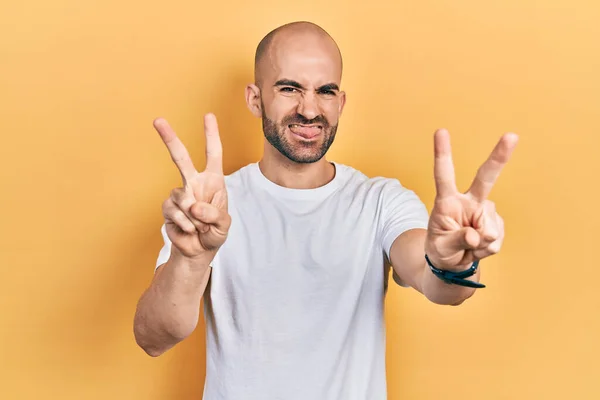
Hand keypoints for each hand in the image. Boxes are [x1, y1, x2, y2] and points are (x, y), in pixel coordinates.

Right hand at [154, 113, 230, 258]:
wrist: (198, 251)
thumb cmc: (215, 232)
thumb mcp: (224, 225)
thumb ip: (214, 214)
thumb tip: (193, 205)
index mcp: (213, 181)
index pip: (213, 154)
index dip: (211, 135)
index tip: (208, 115)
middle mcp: (194, 183)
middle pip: (180, 158)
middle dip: (169, 138)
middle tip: (157, 120)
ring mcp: (179, 194)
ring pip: (182, 197)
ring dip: (195, 217)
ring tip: (200, 226)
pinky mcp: (168, 208)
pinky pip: (175, 212)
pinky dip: (185, 224)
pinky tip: (190, 230)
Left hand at [424, 129, 517, 270]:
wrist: (452, 264)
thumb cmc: (440, 250)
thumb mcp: (440, 248)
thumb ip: (457, 240)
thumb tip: (476, 235)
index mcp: (447, 201)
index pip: (444, 175)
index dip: (442, 154)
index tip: (440, 131)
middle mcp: (468, 201)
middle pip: (485, 178)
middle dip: (499, 157)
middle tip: (512, 136)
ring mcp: (484, 212)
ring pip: (490, 227)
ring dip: (479, 243)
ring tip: (467, 247)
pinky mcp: (496, 224)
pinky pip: (495, 240)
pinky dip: (486, 250)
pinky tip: (477, 248)